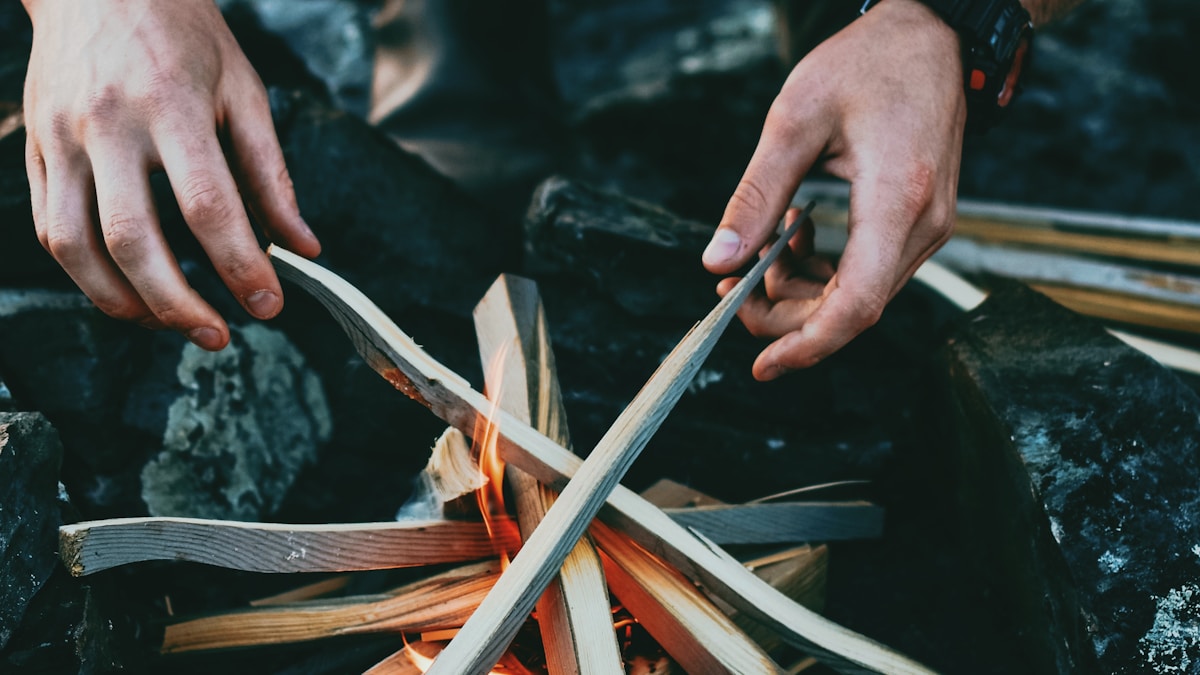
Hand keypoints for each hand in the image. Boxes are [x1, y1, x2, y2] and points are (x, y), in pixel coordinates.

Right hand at [21, 0, 320, 349]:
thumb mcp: (244, 89)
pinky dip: (87, 276)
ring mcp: (60, 138)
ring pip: (77, 246)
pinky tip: (127, 292)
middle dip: (180, 304)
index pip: (209, 207)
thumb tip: (304, 246)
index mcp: (173, 105)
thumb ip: (272, 174)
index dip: (240, 267)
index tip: (268, 305)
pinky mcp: (32, 148)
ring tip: (171, 324)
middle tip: (219, 335)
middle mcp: (108, 124)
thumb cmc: (181, 33)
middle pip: (135, 239)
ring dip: (125, 302)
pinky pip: (49, 229)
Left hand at [702, 0, 963, 379]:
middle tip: (732, 290)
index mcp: (896, 201)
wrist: (932, 35)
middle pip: (852, 309)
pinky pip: (870, 272)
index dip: (807, 345)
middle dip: (786, 315)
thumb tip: (716, 260)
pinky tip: (795, 235)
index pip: (857, 305)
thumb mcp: (794, 120)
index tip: (762, 365)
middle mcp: (924, 226)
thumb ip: (754, 196)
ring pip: (859, 295)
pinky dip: (825, 271)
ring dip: (802, 291)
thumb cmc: (867, 63)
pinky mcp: (920, 222)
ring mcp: (928, 227)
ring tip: (759, 254)